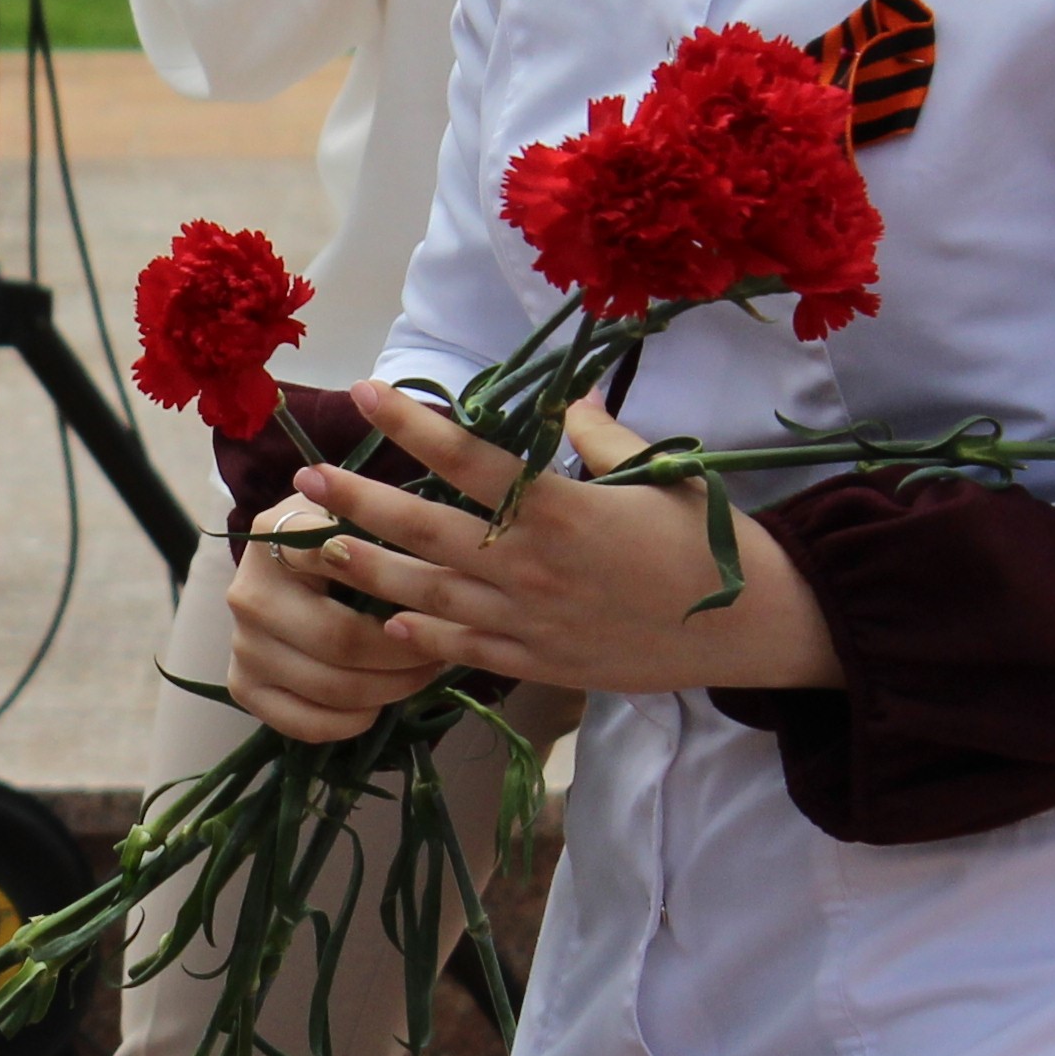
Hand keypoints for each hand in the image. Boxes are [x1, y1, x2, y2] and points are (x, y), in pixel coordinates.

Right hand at [226, 488, 450, 741]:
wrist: (283, 569)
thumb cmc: (338, 541)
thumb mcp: (355, 514)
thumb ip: (386, 523)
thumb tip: (441, 563)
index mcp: (276, 538)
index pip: (334, 560)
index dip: (396, 588)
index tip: (437, 600)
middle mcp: (249, 593)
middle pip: (340, 640)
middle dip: (404, 654)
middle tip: (443, 650)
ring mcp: (242, 644)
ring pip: (329, 687)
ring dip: (389, 689)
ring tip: (422, 675)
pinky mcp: (242, 685)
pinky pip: (305, 724)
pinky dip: (352, 722)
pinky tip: (377, 705)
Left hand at [260, 390, 844, 698]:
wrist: (749, 627)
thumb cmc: (706, 540)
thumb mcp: (655, 472)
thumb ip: (598, 438)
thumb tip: (570, 398)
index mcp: (558, 508)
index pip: (467, 459)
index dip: (410, 424)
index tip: (363, 392)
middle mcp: (530, 566)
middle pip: (424, 530)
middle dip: (358, 503)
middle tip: (305, 478)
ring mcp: (529, 621)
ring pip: (428, 595)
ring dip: (368, 571)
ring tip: (319, 549)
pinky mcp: (541, 663)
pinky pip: (467, 650)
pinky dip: (423, 638)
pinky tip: (386, 623)